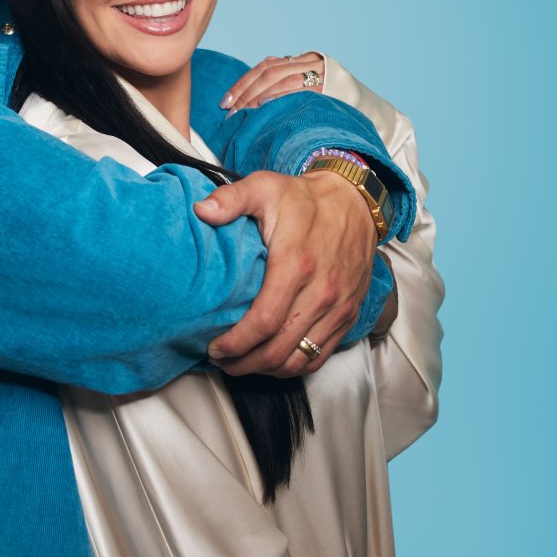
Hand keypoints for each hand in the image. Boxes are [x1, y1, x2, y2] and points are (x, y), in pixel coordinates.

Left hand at [194, 169, 377, 377]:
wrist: (355, 202)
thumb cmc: (305, 199)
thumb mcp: (265, 186)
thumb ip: (231, 199)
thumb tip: (201, 211)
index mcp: (296, 264)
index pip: (264, 321)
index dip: (236, 343)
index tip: (215, 347)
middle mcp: (322, 291)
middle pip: (279, 349)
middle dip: (245, 363)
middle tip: (222, 361)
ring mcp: (338, 307)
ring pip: (300, 360)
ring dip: (267, 370)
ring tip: (243, 364)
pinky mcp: (348, 315)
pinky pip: (321, 356)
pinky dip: (295, 366)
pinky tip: (273, 361)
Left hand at [219, 51, 327, 112]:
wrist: (361, 101)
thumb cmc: (326, 100)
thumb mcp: (304, 85)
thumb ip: (281, 85)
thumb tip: (245, 102)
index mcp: (299, 60)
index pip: (263, 67)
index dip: (242, 84)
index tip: (226, 102)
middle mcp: (308, 62)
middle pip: (269, 72)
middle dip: (246, 92)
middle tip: (231, 112)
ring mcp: (318, 73)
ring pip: (281, 80)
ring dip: (259, 99)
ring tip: (244, 115)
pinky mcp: (326, 87)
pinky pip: (298, 91)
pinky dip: (279, 99)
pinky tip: (266, 111)